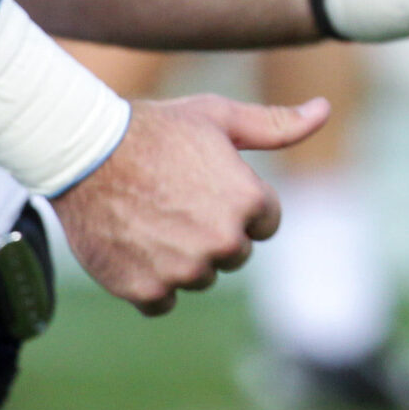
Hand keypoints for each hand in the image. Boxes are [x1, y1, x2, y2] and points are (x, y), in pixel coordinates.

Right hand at [49, 93, 327, 314]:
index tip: (208, 186)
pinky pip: (163, 300)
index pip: (266, 222)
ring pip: (200, 277)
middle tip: (176, 201)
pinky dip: (151, 281)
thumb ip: (277, 124)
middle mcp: (222, 241)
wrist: (84, 153)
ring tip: (151, 220)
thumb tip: (324, 109)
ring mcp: (183, 270)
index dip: (240, 203)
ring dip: (183, 258)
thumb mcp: (220, 117)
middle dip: (214, 232)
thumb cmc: (156, 129)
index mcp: (248, 201)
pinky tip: (134, 247)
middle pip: (235, 252)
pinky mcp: (144, 290)